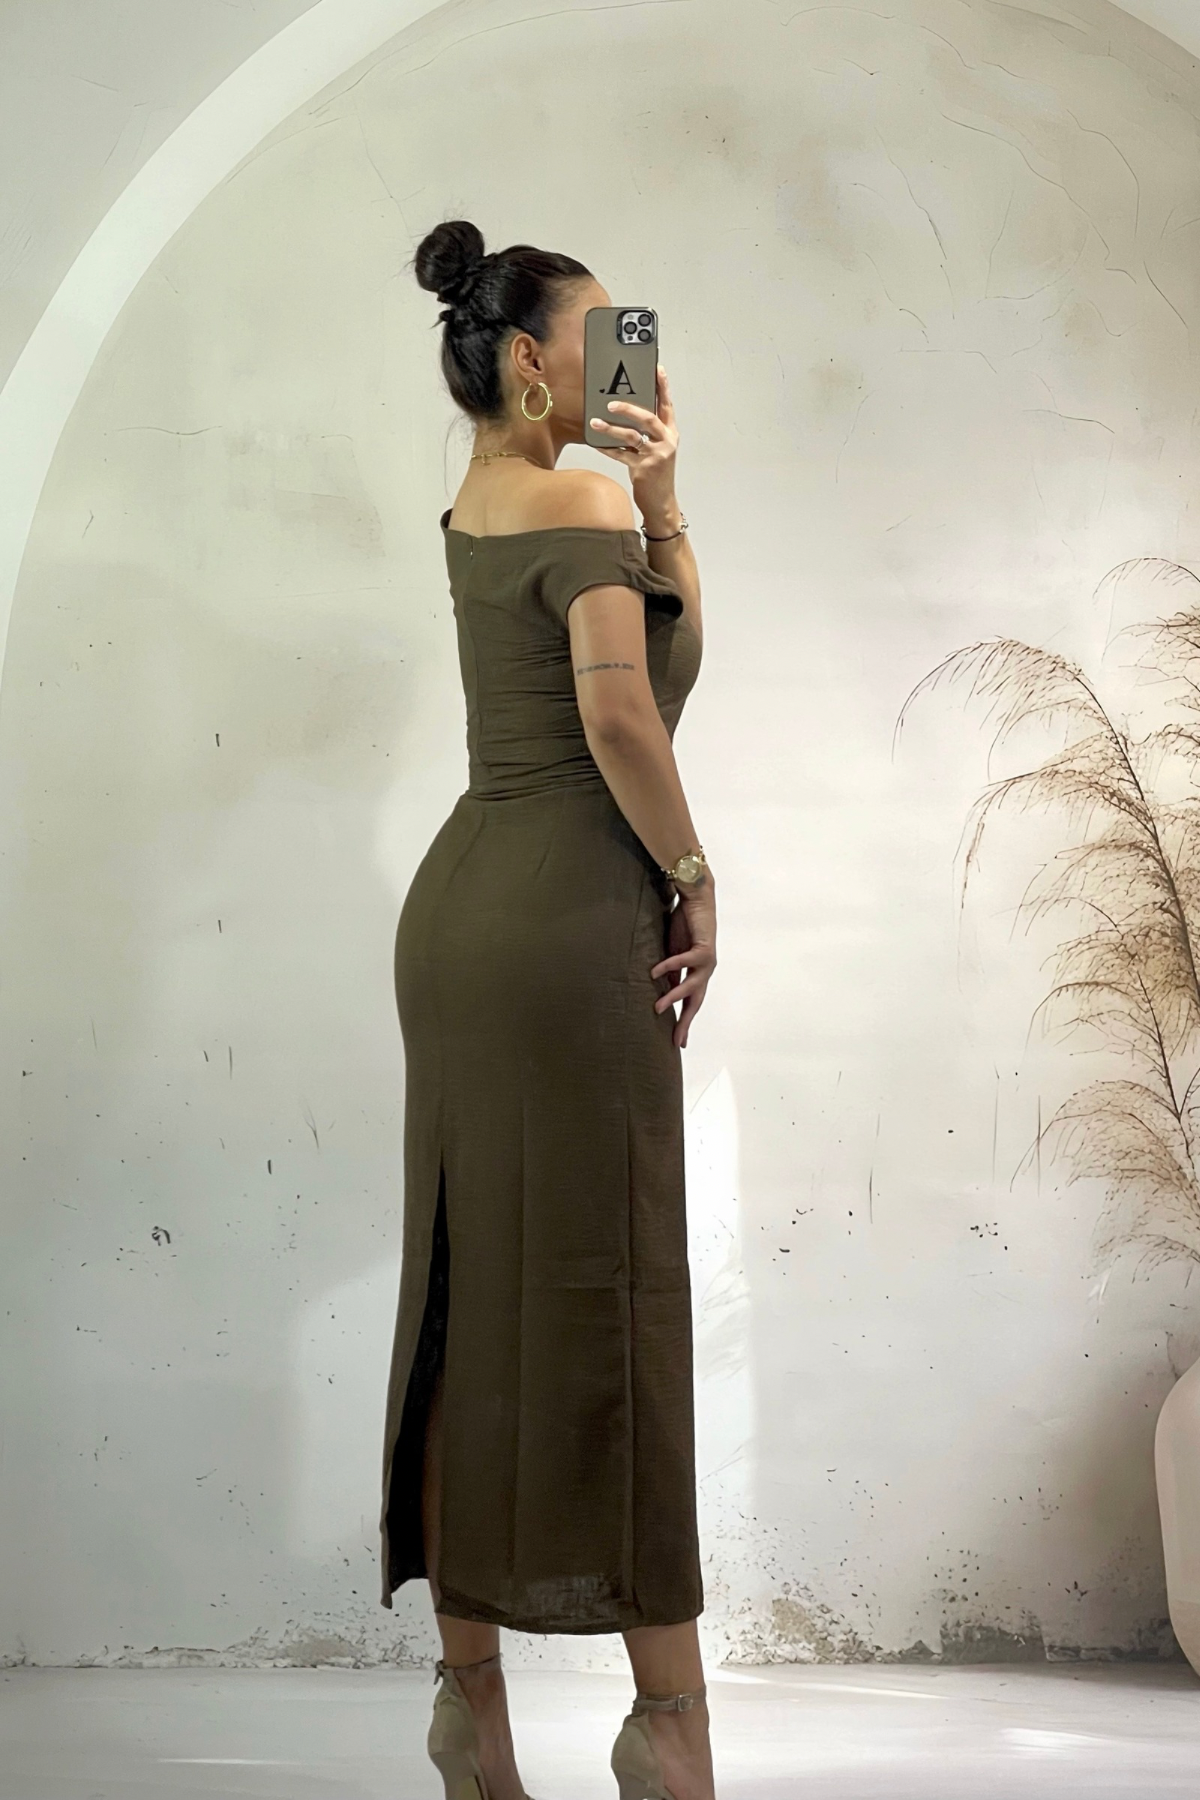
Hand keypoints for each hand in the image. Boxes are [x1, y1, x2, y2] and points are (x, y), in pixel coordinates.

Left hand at [588, 363, 678, 525]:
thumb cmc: (657, 475)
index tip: (656, 369)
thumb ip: (647, 433)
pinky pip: (621, 454)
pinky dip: (607, 448)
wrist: (662, 503)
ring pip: (631, 436)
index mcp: (670, 434)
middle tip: (611, 402)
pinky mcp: (643, 469)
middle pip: (648, 418)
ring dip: (611, 428)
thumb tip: (624, 413)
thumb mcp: (658, 450)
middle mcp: (666, 442)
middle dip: (629, 408)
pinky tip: (596, 443)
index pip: (667, 405)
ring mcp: (656, 456)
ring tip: (595, 422)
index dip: (663, 387)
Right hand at [650, 882, 715, 1049]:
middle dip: (685, 1022)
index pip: (691, 1003)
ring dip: (674, 997)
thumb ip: (671, 973)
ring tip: (657, 1008)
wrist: (697, 901)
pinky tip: (655, 972)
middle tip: (675, 1040)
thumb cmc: (685, 926)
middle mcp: (705, 971)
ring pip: (691, 986)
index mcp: (697, 975)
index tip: (678, 1042)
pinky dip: (670, 966)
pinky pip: (685, 961)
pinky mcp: (704, 948)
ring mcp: (706, 962)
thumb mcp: (673, 954)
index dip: (685, 1022)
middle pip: (695, 1002)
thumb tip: (662, 991)